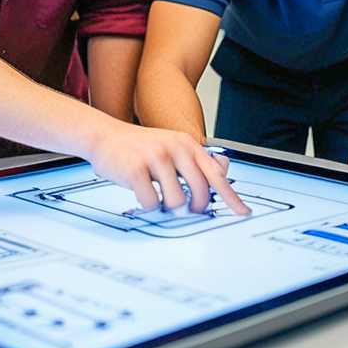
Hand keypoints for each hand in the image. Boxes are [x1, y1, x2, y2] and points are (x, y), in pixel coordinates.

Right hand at [87, 123, 248, 215]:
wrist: (104, 135)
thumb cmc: (141, 146)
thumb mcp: (173, 145)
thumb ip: (195, 160)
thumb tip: (222, 174)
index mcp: (187, 144)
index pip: (216, 174)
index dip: (231, 196)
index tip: (243, 212)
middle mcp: (175, 148)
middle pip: (201, 192)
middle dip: (196, 207)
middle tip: (188, 208)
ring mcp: (156, 158)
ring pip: (176, 201)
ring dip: (167, 205)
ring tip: (157, 193)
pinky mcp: (136, 170)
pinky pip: (152, 203)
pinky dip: (147, 204)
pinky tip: (141, 192)